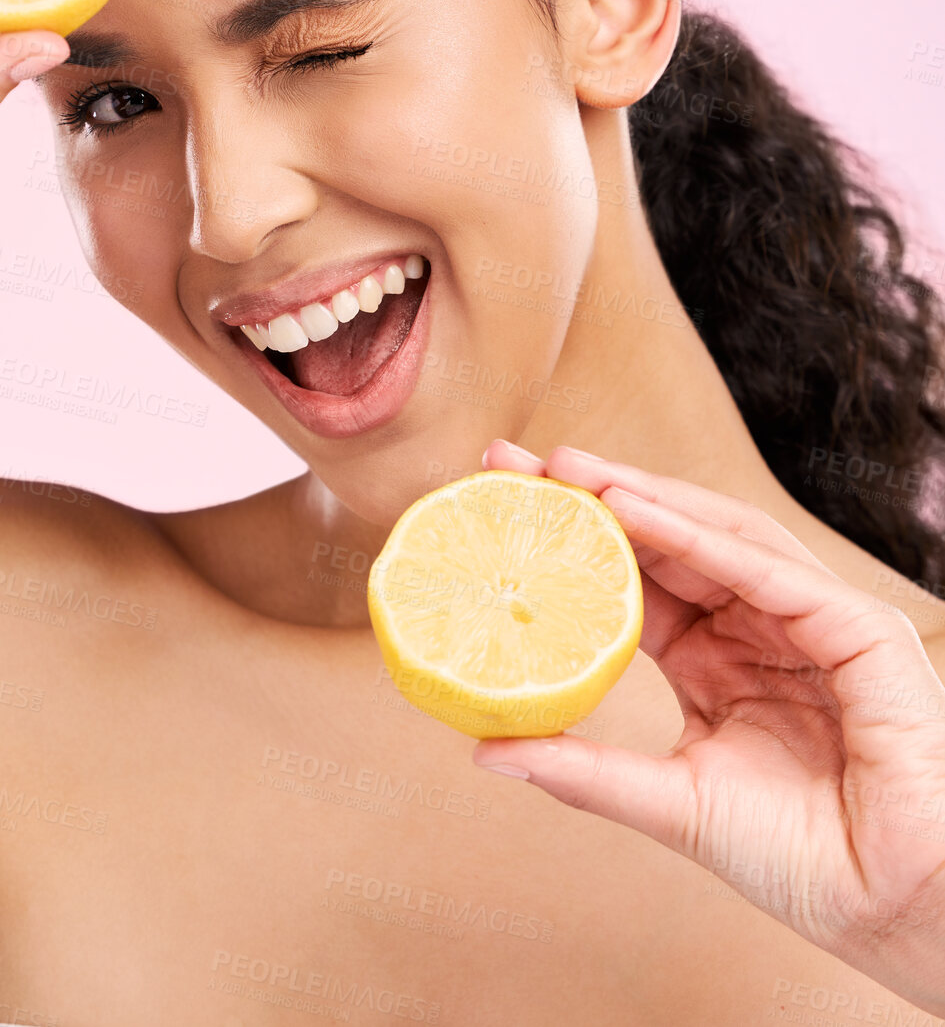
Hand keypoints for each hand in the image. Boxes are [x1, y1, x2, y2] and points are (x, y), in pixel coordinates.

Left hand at [472, 438, 944, 1014]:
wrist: (887, 907)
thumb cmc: (798, 860)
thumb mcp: (670, 803)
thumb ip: (585, 772)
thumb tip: (484, 751)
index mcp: (715, 657)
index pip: (633, 578)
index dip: (571, 538)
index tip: (499, 503)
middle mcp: (757, 625)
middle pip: (666, 539)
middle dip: (592, 495)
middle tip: (511, 462)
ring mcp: (808, 619)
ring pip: (716, 535)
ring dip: (640, 496)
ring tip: (567, 471)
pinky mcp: (855, 627)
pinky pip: (767, 571)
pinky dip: (698, 536)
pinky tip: (633, 510)